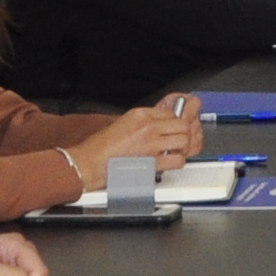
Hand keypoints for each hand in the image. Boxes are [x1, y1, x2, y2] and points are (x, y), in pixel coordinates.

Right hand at [67, 101, 203, 186]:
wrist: (91, 162)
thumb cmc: (103, 147)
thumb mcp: (124, 122)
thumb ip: (144, 122)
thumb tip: (161, 124)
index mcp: (140, 115)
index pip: (171, 113)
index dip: (174, 122)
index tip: (172, 128)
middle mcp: (148, 127)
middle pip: (183, 125)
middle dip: (183, 133)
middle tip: (177, 140)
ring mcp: (152, 144)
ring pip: (184, 141)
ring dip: (182, 147)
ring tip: (174, 150)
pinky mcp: (153, 162)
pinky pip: (178, 160)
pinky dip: (177, 161)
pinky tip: (170, 161)